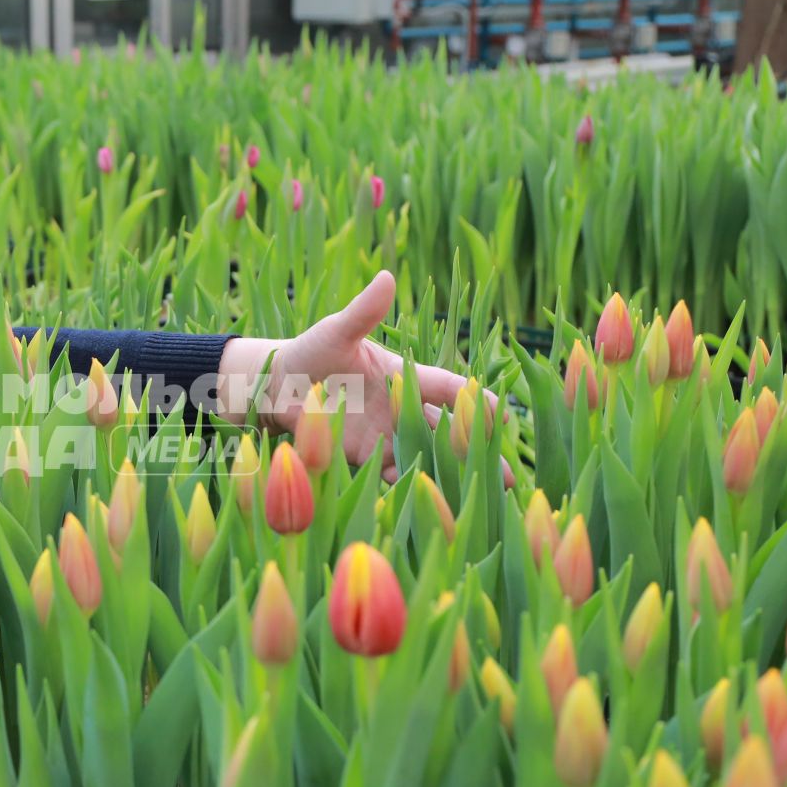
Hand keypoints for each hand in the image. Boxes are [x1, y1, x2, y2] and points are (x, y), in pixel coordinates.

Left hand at [217, 270, 510, 484]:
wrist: (275, 386)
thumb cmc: (310, 351)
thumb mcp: (336, 332)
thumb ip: (363, 313)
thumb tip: (387, 278)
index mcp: (405, 377)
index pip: (450, 390)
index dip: (477, 402)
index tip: (505, 415)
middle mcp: (402, 410)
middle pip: (448, 433)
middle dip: (478, 453)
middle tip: (511, 477)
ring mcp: (385, 437)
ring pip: (426, 459)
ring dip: (450, 479)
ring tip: (482, 503)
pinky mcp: (363, 459)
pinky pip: (392, 476)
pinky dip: (409, 489)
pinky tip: (431, 508)